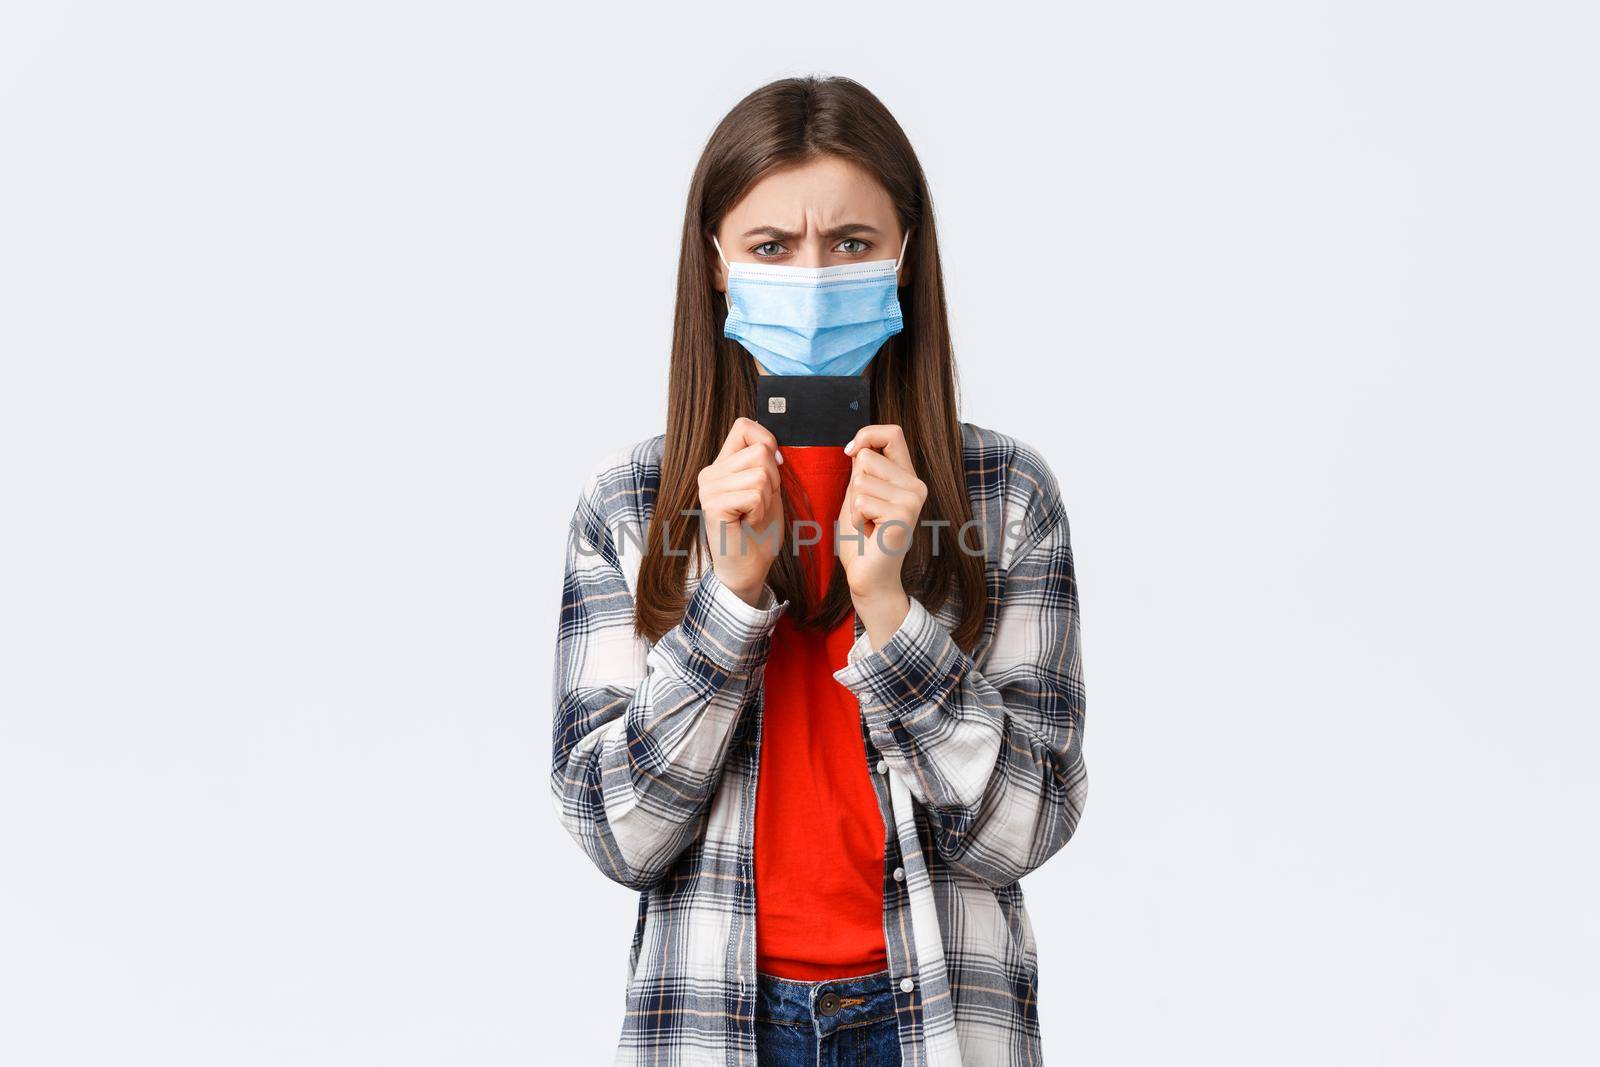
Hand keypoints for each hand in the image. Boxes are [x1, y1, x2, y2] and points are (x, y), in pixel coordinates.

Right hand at [698, 417, 783, 606]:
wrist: (748, 568)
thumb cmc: (759, 532)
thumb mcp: (768, 489)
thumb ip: (766, 463)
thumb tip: (771, 447)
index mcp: (722, 465)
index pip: (743, 426)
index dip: (767, 442)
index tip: (772, 472)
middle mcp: (710, 473)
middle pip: (760, 451)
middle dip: (773, 479)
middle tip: (760, 504)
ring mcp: (708, 488)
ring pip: (761, 473)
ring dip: (767, 499)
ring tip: (753, 514)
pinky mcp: (713, 505)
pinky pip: (754, 494)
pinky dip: (760, 511)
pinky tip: (748, 523)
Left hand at [840, 424, 924, 645]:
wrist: (868, 577)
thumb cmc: (862, 540)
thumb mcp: (858, 496)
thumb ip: (863, 471)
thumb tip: (858, 445)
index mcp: (906, 477)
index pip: (892, 433)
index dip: (867, 435)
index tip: (850, 452)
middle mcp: (915, 486)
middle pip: (866, 457)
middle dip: (853, 485)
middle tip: (865, 512)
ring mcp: (912, 500)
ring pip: (860, 481)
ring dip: (853, 506)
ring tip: (867, 524)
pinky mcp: (902, 516)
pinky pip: (861, 502)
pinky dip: (855, 518)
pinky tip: (869, 533)